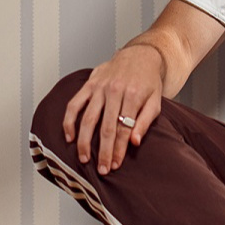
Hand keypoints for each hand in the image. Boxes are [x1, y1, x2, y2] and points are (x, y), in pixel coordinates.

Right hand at [62, 44, 164, 174]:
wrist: (141, 55)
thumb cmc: (149, 81)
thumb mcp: (156, 101)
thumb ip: (146, 121)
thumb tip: (134, 142)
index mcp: (133, 96)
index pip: (124, 129)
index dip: (118, 149)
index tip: (115, 165)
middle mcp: (115, 91)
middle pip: (106, 127)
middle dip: (103, 151)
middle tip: (101, 169)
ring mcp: (100, 87)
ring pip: (88, 119)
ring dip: (84, 141)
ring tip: (83, 159)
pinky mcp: (89, 84)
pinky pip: (74, 104)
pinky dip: (69, 121)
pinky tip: (69, 137)